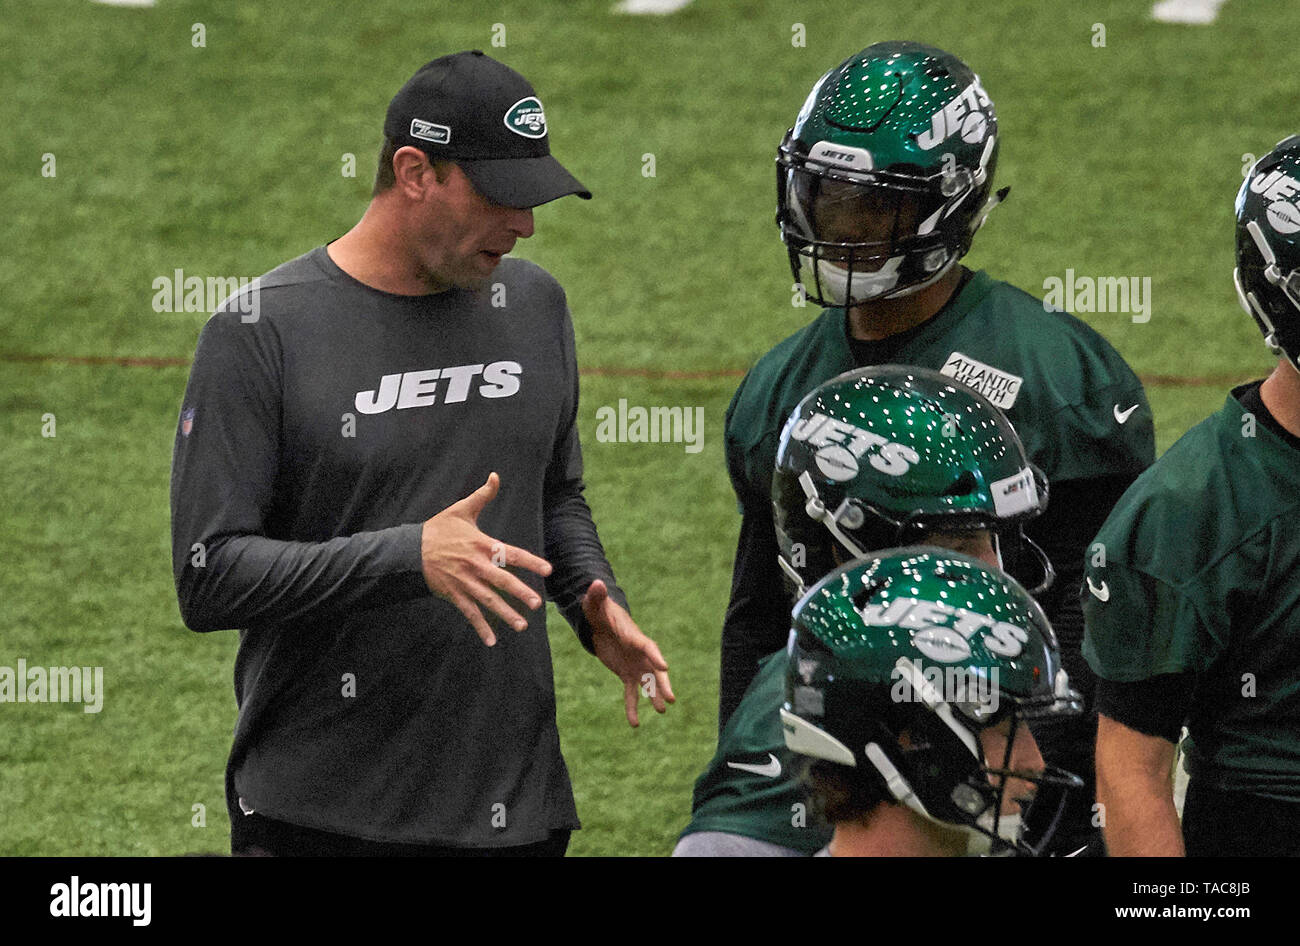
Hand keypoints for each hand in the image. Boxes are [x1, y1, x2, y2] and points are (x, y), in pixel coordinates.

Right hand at [421, 472, 552, 645]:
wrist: (409, 550)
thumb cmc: (438, 529)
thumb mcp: (460, 510)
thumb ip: (482, 496)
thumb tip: (496, 476)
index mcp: (482, 545)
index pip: (511, 554)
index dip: (530, 562)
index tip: (547, 570)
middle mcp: (476, 566)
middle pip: (502, 581)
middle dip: (520, 593)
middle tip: (536, 605)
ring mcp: (464, 582)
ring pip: (488, 601)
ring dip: (505, 614)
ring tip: (522, 626)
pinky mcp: (454, 595)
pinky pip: (470, 613)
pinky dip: (481, 627)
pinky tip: (492, 641)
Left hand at [583, 579, 674, 726]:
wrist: (601, 623)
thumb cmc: (600, 611)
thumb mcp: (595, 605)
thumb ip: (596, 597)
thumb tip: (595, 584)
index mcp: (633, 636)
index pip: (648, 646)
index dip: (655, 656)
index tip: (665, 666)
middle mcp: (639, 653)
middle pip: (655, 669)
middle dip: (662, 683)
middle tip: (670, 698)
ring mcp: (635, 665)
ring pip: (648, 683)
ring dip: (653, 696)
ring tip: (661, 711)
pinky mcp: (626, 674)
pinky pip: (631, 693)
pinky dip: (632, 708)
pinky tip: (634, 724)